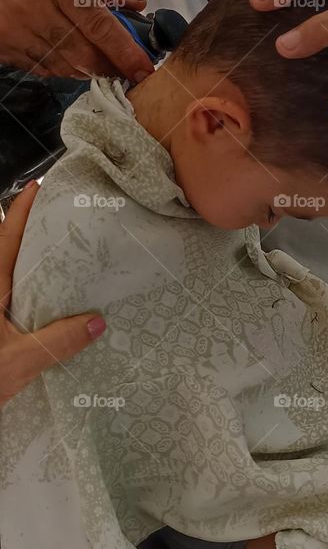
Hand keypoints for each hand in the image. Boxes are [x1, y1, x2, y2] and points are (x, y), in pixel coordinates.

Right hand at [0, 0, 153, 80]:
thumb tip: (134, 4)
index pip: (97, 24)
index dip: (123, 51)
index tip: (142, 68)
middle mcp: (32, 7)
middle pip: (81, 53)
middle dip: (108, 66)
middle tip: (124, 70)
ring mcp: (12, 28)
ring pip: (59, 65)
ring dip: (84, 68)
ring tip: (97, 62)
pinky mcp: (0, 42)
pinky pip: (37, 66)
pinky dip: (57, 65)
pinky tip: (66, 55)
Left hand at [0, 183, 106, 407]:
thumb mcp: (19, 362)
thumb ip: (58, 341)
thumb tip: (98, 322)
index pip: (6, 236)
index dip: (22, 209)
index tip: (40, 187)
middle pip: (2, 250)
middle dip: (25, 232)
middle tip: (59, 222)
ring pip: (3, 275)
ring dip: (22, 263)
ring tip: (56, 259)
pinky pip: (4, 299)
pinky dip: (21, 291)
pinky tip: (41, 305)